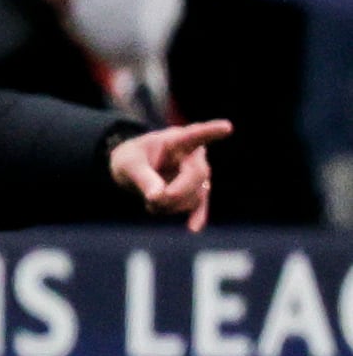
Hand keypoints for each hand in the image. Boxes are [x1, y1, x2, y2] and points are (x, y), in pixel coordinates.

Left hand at [109, 118, 231, 233]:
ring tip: (150, 201)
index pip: (196, 134)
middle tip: (151, 200)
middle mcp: (192, 156)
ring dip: (170, 205)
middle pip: (197, 175)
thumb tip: (159, 197)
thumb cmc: (131, 160)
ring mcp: (196, 174)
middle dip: (175, 193)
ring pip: (194, 194)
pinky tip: (193, 228)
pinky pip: (199, 204)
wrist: (132, 170)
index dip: (211, 131)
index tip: (226, 127)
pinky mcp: (194, 191)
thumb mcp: (129, 165)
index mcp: (177, 140)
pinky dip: (197, 215)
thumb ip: (144, 179)